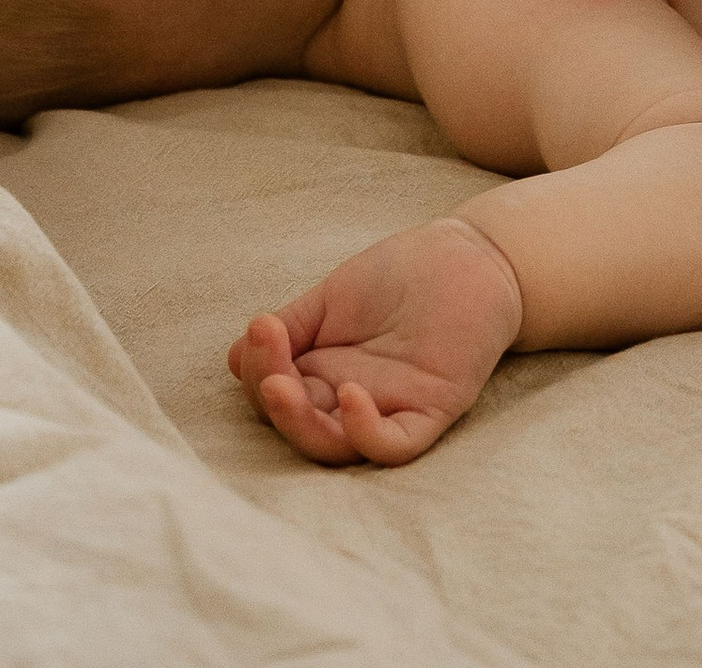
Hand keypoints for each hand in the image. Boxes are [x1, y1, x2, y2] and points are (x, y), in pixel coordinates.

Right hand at [232, 215, 524, 466]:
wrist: (467, 256)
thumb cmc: (400, 275)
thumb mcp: (331, 299)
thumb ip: (290, 328)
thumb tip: (234, 358)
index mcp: (324, 376)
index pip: (279, 393)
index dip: (261, 370)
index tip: (259, 328)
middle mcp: (350, 401)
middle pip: (302, 427)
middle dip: (274, 401)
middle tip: (267, 369)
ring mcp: (390, 409)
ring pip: (338, 446)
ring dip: (303, 423)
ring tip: (282, 383)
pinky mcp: (430, 411)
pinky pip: (394, 444)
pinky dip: (366, 432)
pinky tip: (349, 396)